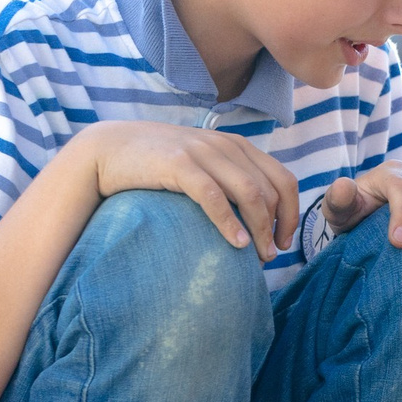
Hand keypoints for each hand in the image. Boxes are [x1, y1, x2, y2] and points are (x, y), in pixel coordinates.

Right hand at [80, 121, 298, 260]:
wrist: (110, 148)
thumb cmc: (158, 164)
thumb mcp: (202, 165)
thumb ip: (228, 179)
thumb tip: (256, 216)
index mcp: (237, 146)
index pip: (283, 179)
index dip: (292, 213)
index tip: (284, 241)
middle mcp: (225, 146)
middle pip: (270, 190)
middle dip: (277, 227)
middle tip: (271, 255)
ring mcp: (203, 153)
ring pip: (250, 193)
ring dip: (260, 229)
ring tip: (258, 255)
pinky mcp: (179, 165)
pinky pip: (214, 196)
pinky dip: (230, 222)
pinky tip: (236, 243)